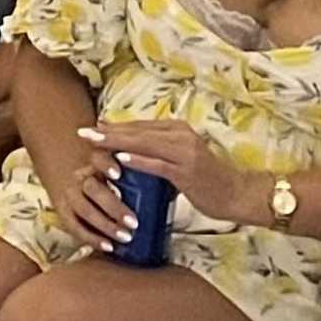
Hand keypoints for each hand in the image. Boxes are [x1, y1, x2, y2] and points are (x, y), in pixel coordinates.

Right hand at [41, 126, 139, 249]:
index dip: (106, 165)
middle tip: (133, 222)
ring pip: (83, 209)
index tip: (118, 174)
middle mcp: (81, 177)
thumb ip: (145, 176)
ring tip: (125, 237)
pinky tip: (108, 246)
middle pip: (92, 188)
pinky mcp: (64, 213)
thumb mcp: (126, 175)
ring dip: (105, 224)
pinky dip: (91, 238)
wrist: (80, 190)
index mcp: (97, 163)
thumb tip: (177, 184)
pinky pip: (74, 227)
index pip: (99, 158)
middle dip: (113, 206)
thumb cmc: (114, 184)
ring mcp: (70, 195)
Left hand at [95, 116, 263, 227]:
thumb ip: (158, 154)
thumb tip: (127, 153)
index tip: (92, 128)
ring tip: (94, 141)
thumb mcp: (180, 161)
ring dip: (116, 142)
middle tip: (83, 132)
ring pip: (144, 144)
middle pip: (138, 131)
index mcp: (178, 130)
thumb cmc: (207, 180)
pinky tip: (120, 158)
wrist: (237, 194)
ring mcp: (185, 152)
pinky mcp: (188, 170)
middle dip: (108, 132)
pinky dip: (138, 160)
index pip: (140, 126)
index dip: (115, 127)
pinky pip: (158, 164)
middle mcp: (181, 135)